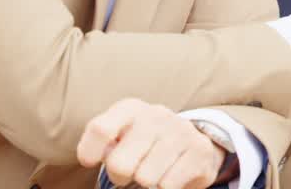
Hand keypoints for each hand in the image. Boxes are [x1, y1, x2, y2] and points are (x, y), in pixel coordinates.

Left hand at [77, 99, 226, 188]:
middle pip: (119, 164)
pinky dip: (164, 187)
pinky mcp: (200, 150)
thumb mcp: (118, 137)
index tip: (91, 161)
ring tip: (152, 172)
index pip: (100, 130)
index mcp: (131, 108)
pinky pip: (167, 185)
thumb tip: (96, 156)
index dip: (89, 152)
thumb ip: (102, 143)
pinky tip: (170, 174)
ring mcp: (181, 130)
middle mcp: (157, 114)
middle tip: (130, 170)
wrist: (189, 142)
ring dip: (146, 182)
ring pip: (145, 178)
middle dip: (120, 176)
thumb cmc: (141, 144)